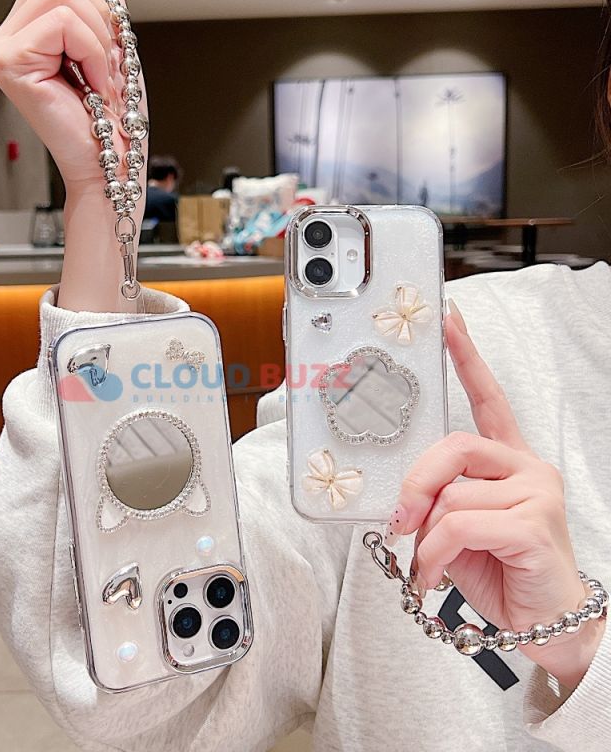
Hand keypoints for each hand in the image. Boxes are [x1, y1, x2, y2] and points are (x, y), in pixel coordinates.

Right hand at [0, 0, 146, 311]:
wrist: (112, 163)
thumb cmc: (112, 116)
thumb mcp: (111, 41)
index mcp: (22, 33)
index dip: (93, 5)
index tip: (103, 55)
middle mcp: (1, 40)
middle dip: (98, 20)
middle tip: (103, 71)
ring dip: (99, 39)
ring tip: (98, 80)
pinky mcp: (7, 63)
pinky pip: (64, 22)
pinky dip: (93, 51)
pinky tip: (91, 84)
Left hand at [389, 300, 604, 687]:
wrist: (544, 624)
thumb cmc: (499, 570)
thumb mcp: (455, 527)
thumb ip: (436, 498)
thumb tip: (403, 500)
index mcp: (507, 461)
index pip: (488, 398)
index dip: (467, 357)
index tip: (449, 320)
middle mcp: (526, 467)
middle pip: (454, 445)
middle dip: (415, 483)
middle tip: (399, 519)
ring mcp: (536, 492)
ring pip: (452, 493)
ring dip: (425, 535)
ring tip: (427, 563)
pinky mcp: (533, 523)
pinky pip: (460, 523)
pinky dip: (435, 552)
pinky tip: (434, 575)